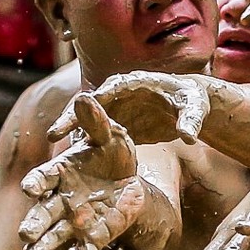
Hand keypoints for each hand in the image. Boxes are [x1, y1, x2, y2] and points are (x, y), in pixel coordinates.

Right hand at [20, 96, 146, 249]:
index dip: (37, 183)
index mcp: (61, 174)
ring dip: (45, 247)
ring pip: (56, 237)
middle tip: (25, 235)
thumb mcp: (110, 135)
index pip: (44, 178)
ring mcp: (75, 222)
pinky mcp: (92, 239)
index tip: (30, 188)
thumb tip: (85, 97)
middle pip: (44, 212)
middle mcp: (62, 200)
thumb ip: (96, 121)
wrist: (129, 179)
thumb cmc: (114, 154)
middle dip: (34, 223)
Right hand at [50, 70, 210, 145]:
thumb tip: (189, 137)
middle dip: (70, 119)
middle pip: (87, 105)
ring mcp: (114, 111)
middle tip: (53, 135)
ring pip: (87, 123)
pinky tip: (76, 166)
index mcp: (133, 83)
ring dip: (73, 138)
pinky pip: (96, 138)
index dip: (89, 103)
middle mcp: (117, 95)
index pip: (106, 91)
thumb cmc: (193, 102)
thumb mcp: (195, 109)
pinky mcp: (116, 126)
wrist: (189, 108)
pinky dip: (86, 149)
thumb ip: (191, 121)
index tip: (77, 113)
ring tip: (59, 154)